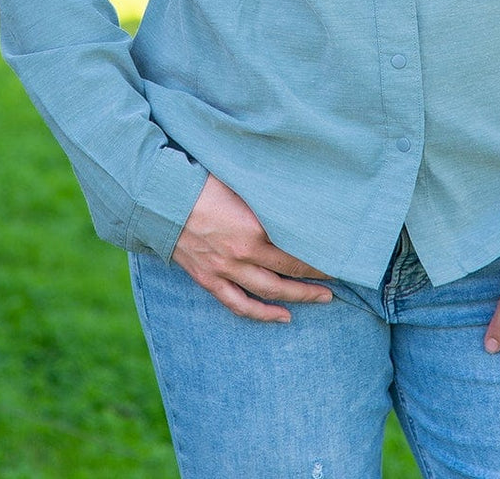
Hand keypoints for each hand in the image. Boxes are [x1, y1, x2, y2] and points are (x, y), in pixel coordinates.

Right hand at [171, 174, 333, 322]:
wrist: (161, 199)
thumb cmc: (202, 182)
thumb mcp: (240, 183)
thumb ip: (266, 196)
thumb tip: (293, 195)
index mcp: (254, 230)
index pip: (296, 251)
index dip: (319, 257)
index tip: (338, 256)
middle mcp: (243, 255)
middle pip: (288, 274)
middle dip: (315, 280)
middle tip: (337, 283)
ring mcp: (225, 270)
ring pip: (269, 293)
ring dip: (297, 298)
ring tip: (321, 299)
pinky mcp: (209, 280)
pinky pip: (239, 304)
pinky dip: (261, 314)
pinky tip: (281, 317)